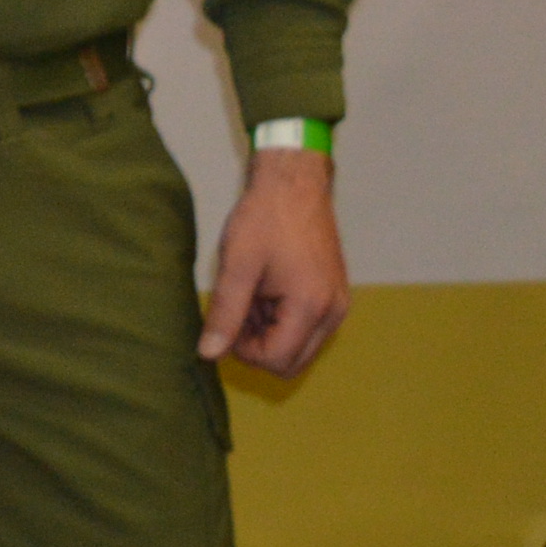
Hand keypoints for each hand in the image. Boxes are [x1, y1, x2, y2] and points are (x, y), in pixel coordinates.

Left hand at [201, 145, 349, 376]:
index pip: (275, 361)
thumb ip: (225, 314)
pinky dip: (281, 320)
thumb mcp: (237, 267)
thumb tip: (208, 355)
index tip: (226, 319)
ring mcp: (337, 305)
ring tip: (251, 294)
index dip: (242, 349)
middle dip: (257, 345)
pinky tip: (264, 290)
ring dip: (268, 333)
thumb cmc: (265, 219)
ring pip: (298, 348)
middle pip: (290, 363)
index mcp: (312, 307)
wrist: (294, 184)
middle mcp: (333, 313)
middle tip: (238, 308)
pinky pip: (306, 329)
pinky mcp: (333, 296)